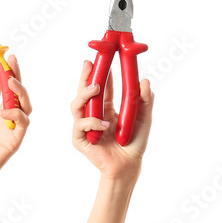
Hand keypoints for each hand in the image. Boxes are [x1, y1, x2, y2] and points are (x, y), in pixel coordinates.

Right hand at [71, 60, 153, 181]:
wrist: (130, 165)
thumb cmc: (135, 143)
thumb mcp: (144, 118)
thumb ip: (145, 100)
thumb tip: (144, 80)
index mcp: (106, 108)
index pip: (100, 87)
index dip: (99, 72)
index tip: (101, 57)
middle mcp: (93, 115)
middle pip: (84, 92)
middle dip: (84, 77)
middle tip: (90, 64)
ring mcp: (85, 127)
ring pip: (76, 106)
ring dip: (84, 95)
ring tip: (95, 88)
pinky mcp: (81, 140)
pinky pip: (80, 126)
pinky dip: (92, 122)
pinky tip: (105, 124)